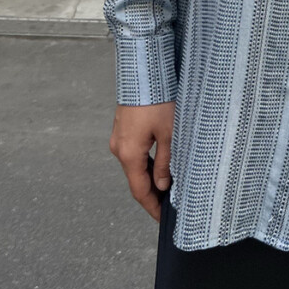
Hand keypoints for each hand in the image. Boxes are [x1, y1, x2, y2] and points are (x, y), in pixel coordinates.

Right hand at [109, 101, 175, 221]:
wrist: (143, 70)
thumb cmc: (158, 99)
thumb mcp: (169, 133)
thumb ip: (165, 162)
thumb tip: (163, 185)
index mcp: (128, 153)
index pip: (139, 190)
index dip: (152, 207)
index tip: (162, 218)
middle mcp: (119, 147)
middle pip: (135, 179)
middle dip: (152, 194)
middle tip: (169, 205)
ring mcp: (119, 137)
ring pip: (135, 165)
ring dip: (149, 177)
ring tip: (169, 186)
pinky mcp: (123, 127)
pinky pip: (133, 152)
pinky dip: (145, 162)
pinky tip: (159, 163)